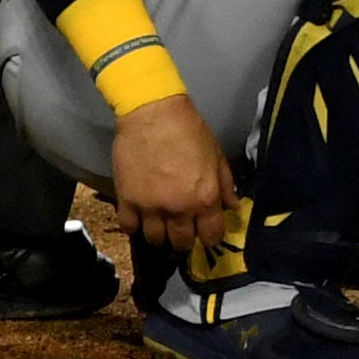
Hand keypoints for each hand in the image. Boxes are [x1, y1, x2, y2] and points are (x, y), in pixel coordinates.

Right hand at [109, 93, 235, 255]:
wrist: (152, 115)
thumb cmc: (190, 131)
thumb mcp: (217, 156)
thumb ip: (225, 185)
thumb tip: (232, 207)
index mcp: (205, 198)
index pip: (211, 236)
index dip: (210, 238)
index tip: (207, 235)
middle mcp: (178, 209)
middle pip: (181, 243)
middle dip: (185, 240)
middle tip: (183, 231)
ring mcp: (150, 208)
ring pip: (155, 240)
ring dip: (160, 236)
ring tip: (162, 225)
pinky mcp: (126, 201)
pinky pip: (129, 228)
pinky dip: (135, 227)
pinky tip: (141, 218)